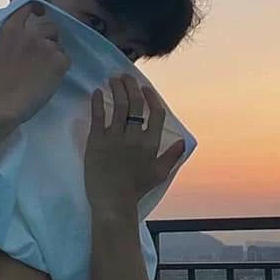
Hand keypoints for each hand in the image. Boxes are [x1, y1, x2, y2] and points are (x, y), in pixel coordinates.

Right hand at [0, 2, 70, 124]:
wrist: (3, 103)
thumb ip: (4, 38)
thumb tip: (13, 34)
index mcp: (11, 29)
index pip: (27, 7)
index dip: (36, 9)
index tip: (40, 13)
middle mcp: (31, 33)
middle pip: (50, 25)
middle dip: (49, 36)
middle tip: (43, 53)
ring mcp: (46, 46)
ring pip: (58, 44)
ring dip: (54, 53)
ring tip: (45, 69)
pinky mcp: (59, 61)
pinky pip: (66, 58)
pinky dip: (61, 66)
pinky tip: (51, 77)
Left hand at [84, 73, 185, 212]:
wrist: (112, 202)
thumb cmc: (136, 189)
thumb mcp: (159, 174)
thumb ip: (172, 156)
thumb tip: (183, 142)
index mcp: (151, 144)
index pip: (155, 113)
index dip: (151, 98)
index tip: (145, 88)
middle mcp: (134, 138)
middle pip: (135, 104)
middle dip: (131, 86)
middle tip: (125, 77)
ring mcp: (114, 138)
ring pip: (118, 106)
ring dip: (116, 89)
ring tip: (113, 79)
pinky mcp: (96, 142)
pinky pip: (97, 117)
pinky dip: (97, 102)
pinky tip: (97, 92)